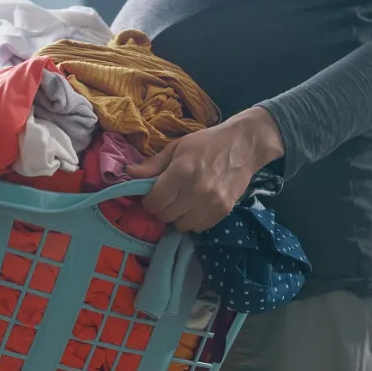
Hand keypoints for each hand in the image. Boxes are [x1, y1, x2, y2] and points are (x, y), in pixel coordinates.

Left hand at [125, 106, 284, 233]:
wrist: (243, 146)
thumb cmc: (206, 143)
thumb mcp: (176, 147)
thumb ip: (152, 164)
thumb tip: (128, 174)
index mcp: (181, 172)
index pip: (155, 202)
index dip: (149, 201)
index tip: (153, 195)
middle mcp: (196, 191)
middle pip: (166, 216)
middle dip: (161, 209)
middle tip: (167, 197)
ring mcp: (211, 203)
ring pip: (181, 225)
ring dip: (177, 216)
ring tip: (182, 202)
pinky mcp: (223, 212)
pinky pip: (198, 228)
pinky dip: (193, 220)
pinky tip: (195, 206)